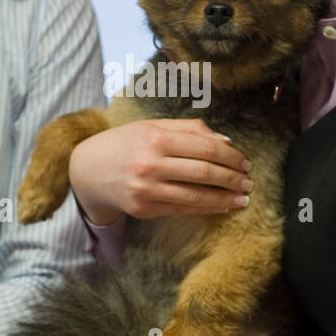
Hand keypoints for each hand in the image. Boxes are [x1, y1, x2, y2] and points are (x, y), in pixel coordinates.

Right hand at [67, 119, 252, 224]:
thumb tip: (227, 141)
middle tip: (248, 181)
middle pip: (205, 172)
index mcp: (156, 137)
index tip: (245, 162)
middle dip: (233, 178)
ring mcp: (147, 189)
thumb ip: (190, 129)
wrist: (87, 170)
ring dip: (225, 198)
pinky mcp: (144, 209)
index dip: (231, 156)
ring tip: (242, 198)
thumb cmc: (125, 143)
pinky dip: (206, 208)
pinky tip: (222, 206)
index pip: (206, 147)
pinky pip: (183, 209)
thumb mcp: (152, 126)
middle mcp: (151, 163)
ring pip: (197, 195)